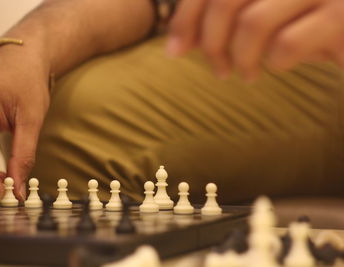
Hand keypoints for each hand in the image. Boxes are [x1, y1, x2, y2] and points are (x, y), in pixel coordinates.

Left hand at [167, 0, 343, 79]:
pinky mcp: (343, 16)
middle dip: (211, 42)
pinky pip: (286, 45)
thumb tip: (178, 42)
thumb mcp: (262, 13)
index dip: (185, 16)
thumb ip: (226, 16)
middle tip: (219, 70)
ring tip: (247, 75)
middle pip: (226, 0)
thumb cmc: (305, 23)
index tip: (175, 50)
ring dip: (242, 58)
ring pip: (252, 23)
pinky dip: (275, 64)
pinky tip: (280, 67)